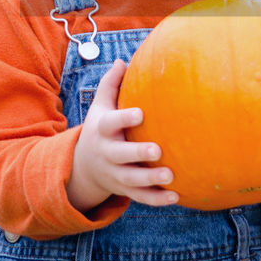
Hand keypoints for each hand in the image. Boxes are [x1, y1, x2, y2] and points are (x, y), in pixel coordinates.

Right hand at [67, 59, 177, 211]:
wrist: (84, 167)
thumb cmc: (100, 129)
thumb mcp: (100, 107)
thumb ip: (110, 85)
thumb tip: (122, 61)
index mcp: (102, 130)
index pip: (111, 123)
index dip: (124, 118)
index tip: (141, 113)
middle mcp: (107, 153)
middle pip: (121, 155)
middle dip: (137, 153)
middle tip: (158, 150)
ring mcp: (115, 174)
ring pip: (132, 179)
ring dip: (150, 179)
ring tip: (171, 176)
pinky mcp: (124, 190)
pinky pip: (141, 197)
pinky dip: (157, 199)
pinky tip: (176, 196)